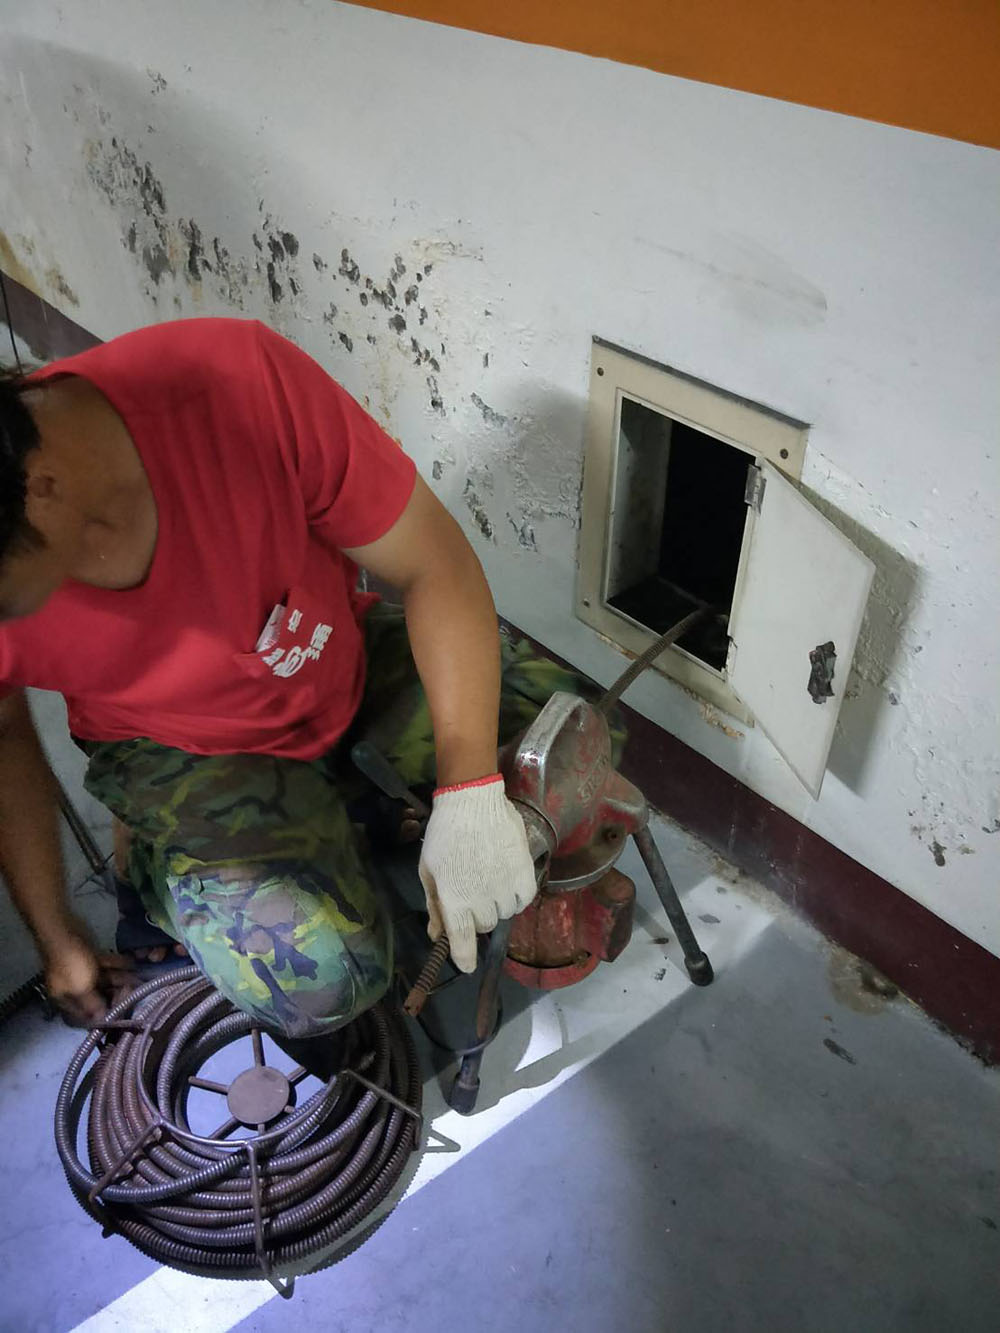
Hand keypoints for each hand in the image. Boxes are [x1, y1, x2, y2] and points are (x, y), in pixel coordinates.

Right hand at [43, 926, 135, 1026]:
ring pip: (106, 981)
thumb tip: (102, 1020)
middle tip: (136, 989)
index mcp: (68, 1001)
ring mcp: (84, 973)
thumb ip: (93, 1004)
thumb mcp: (81, 988)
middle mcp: (76, 990)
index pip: (89, 1017)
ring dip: (121, 979)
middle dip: (118, 995)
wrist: (62, 931)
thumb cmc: (70, 963)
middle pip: (100, 999)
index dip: (106, 1016)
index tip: (124, 1010)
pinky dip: (119, 965)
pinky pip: (107, 965)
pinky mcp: (91, 958)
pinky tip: (133, 963)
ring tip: (139, 977)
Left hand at [418, 776, 537, 971]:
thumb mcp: (428, 870)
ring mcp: (506, 887)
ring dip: (496, 904)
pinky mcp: (525, 874)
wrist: (473, 800)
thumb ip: (434, 905)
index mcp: (454, 899)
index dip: (464, 958)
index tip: (467, 966)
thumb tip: (437, 935)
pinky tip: (506, 879)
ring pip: (504, 913)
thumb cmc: (444, 834)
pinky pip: (523, 900)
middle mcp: (482, 899)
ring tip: (489, 880)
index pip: (462, 942)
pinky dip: (515, 896)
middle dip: (477, 914)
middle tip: (472, 891)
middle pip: (484, 924)